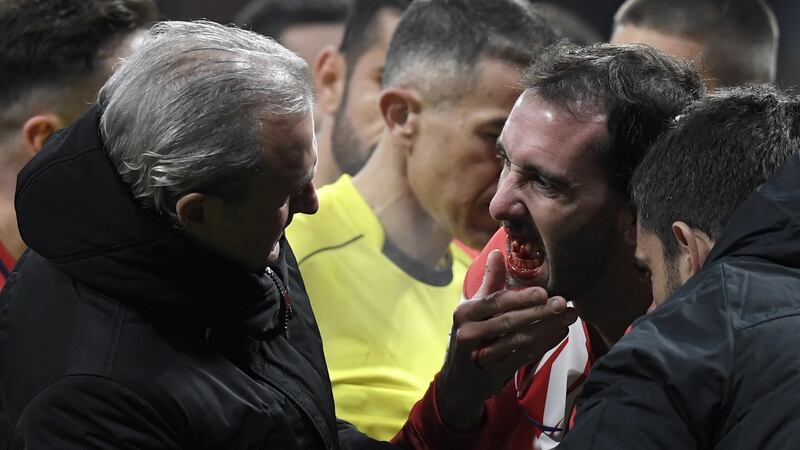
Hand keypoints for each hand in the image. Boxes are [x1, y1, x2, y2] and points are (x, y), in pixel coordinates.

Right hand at [435, 250, 577, 432]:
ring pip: (519, 340)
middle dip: (539, 312)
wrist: (458, 381)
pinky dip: (544, 345)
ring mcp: (480, 355)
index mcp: (465, 312)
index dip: (521, 297)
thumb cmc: (471, 337)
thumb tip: (497, 252)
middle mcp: (469, 332)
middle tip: (563, 303)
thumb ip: (488, 282)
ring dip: (547, 328)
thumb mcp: (474, 309)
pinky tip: (560, 334)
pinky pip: (524, 357)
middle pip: (509, 321)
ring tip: (569, 318)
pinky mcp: (493, 373)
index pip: (496, 302)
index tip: (544, 292)